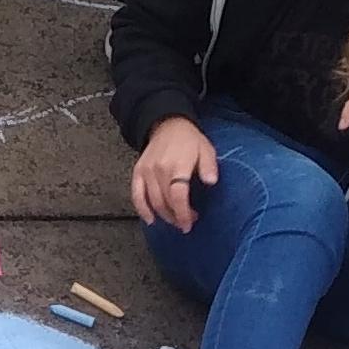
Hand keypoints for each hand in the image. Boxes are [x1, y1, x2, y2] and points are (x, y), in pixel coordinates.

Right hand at [130, 116, 219, 231]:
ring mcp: (147, 171)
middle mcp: (160, 169)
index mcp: (177, 165)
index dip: (183, 213)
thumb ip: (209, 166)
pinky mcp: (138, 172)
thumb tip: (211, 181)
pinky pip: (137, 195)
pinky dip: (142, 209)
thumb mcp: (206, 149)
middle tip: (186, 223)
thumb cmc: (189, 140)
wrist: (168, 125)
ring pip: (153, 202)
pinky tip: (150, 219)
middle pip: (165, 202)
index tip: (189, 223)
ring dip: (164, 216)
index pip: (178, 195)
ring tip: (174, 220)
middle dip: (176, 217)